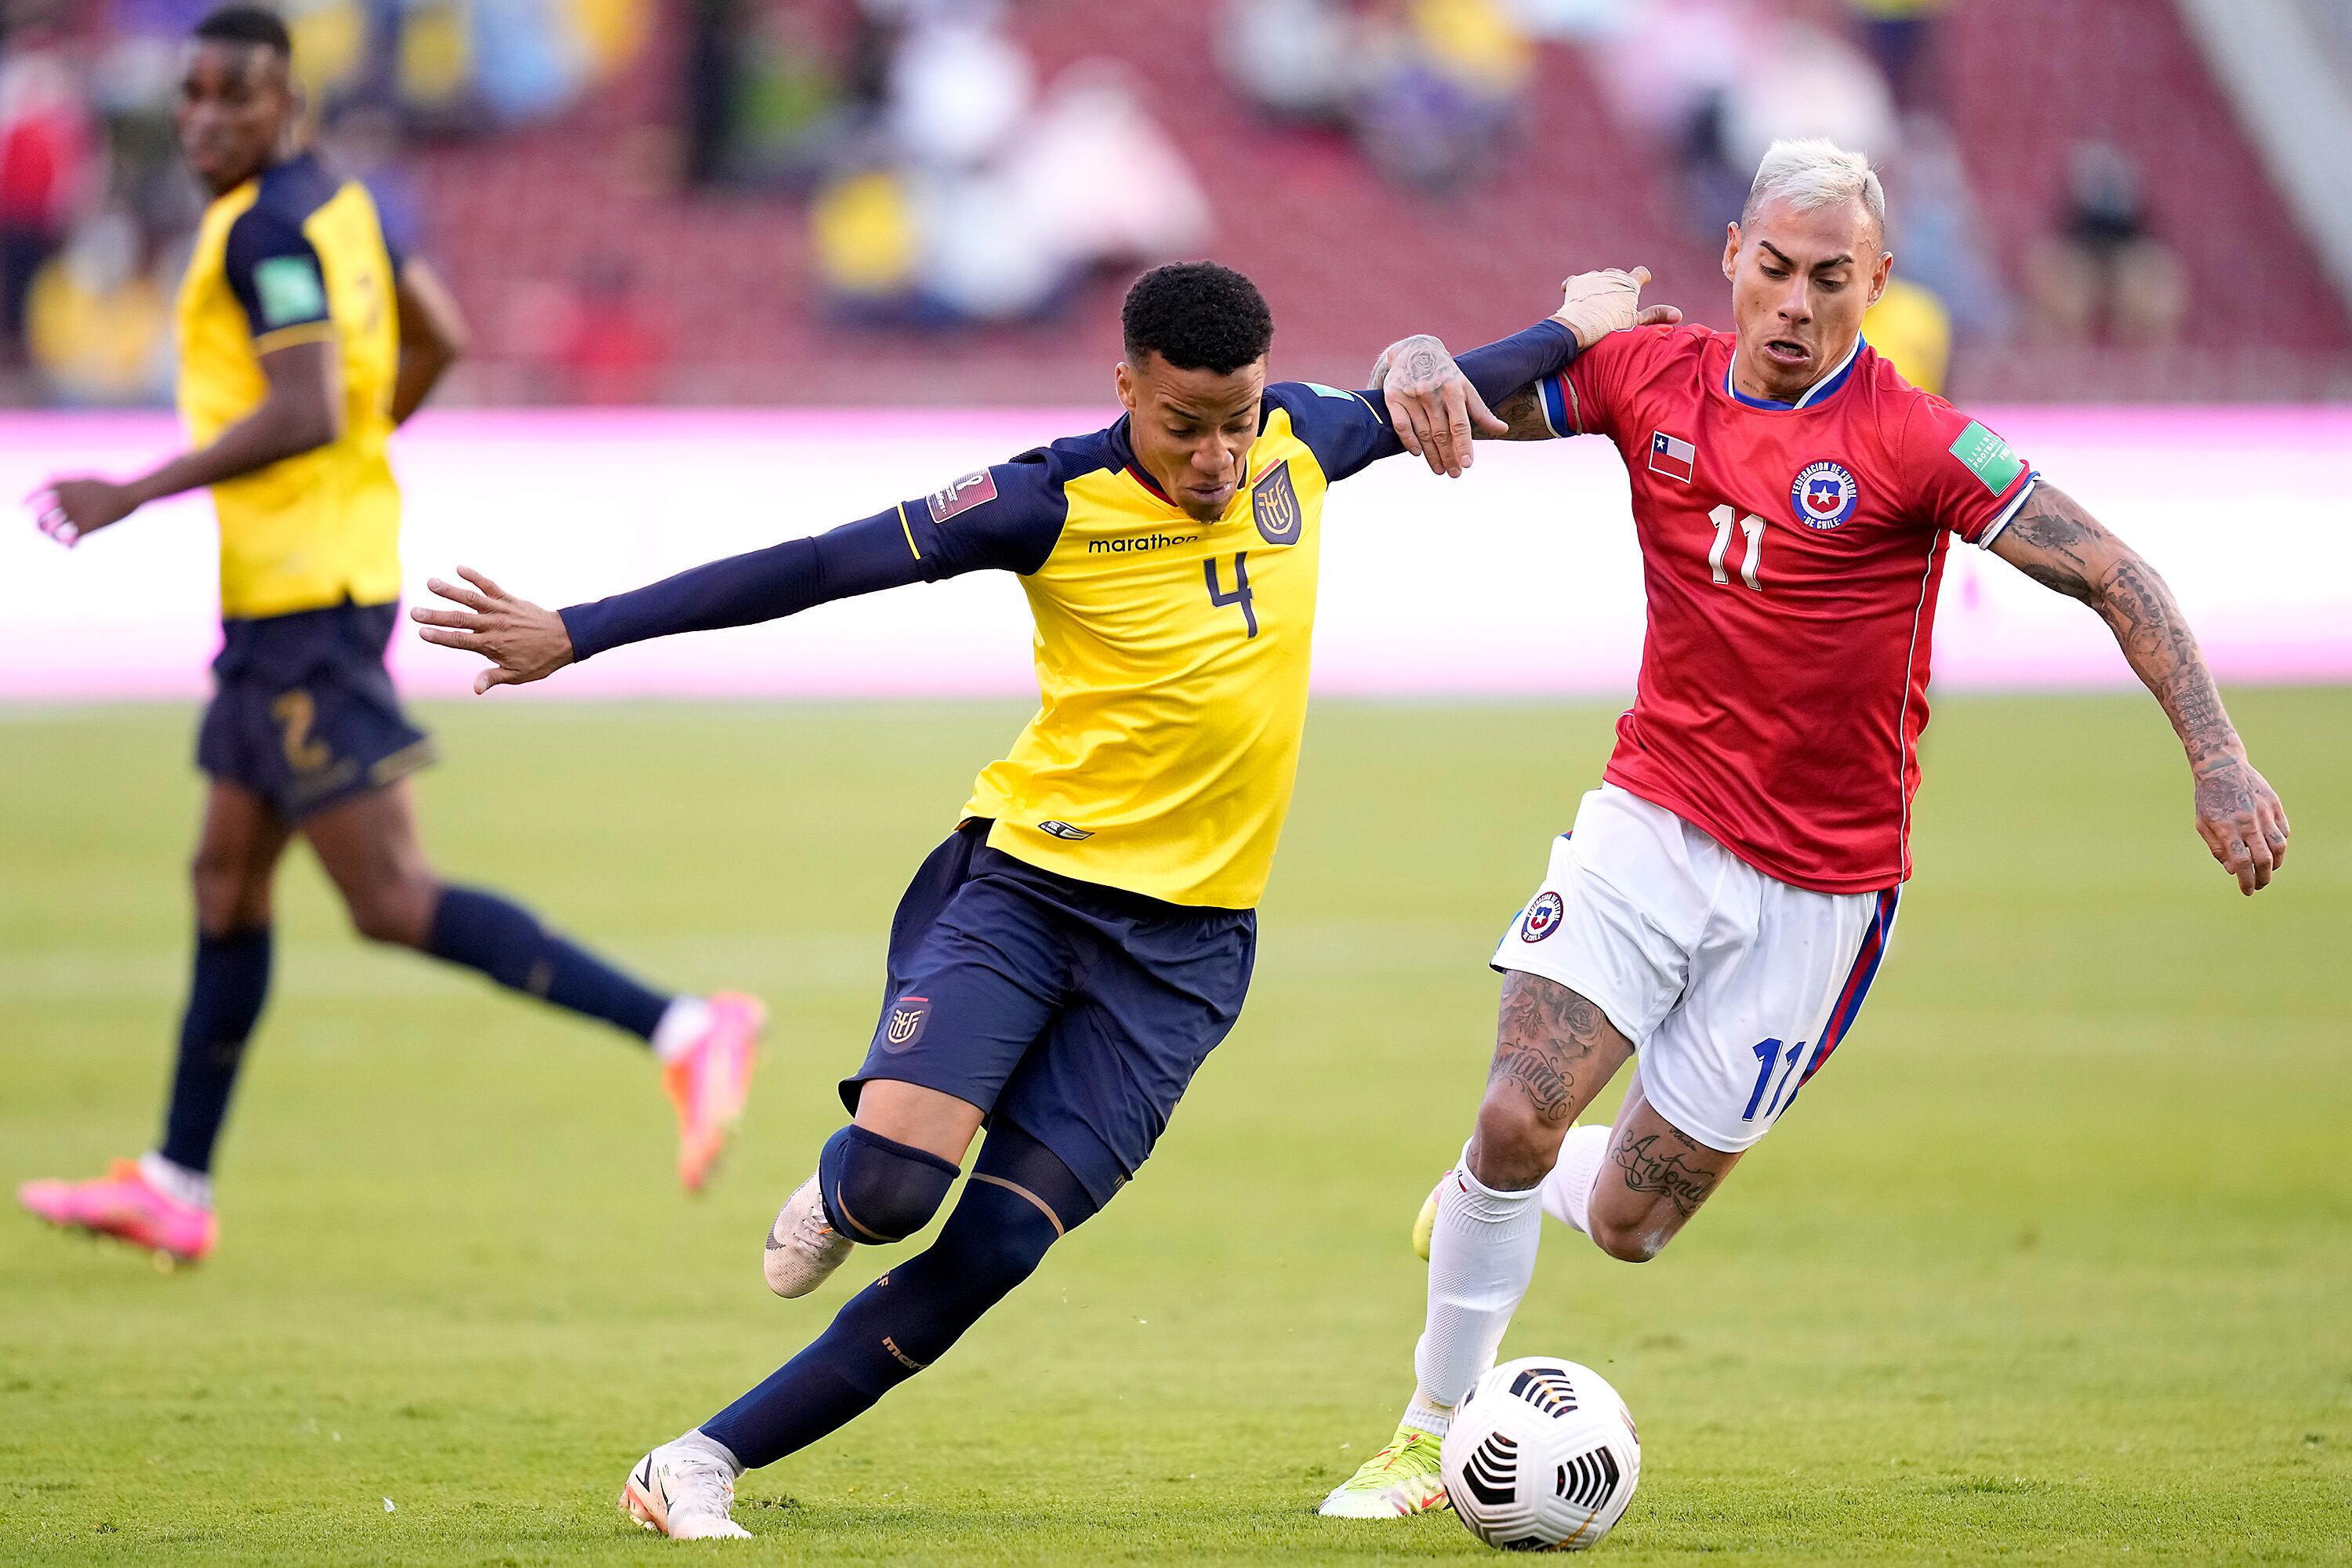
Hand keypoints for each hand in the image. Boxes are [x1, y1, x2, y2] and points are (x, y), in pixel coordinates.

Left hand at [29, 477, 140, 546]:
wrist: (128, 496)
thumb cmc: (107, 486)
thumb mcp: (84, 477)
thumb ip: (64, 479)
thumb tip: (46, 473)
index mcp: (61, 488)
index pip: (35, 495)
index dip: (28, 500)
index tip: (25, 506)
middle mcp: (62, 501)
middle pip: (39, 516)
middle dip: (40, 524)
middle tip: (45, 528)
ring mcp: (72, 514)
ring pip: (50, 530)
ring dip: (52, 536)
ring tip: (59, 538)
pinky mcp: (83, 527)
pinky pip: (67, 540)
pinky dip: (68, 545)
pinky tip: (72, 546)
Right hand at [410, 566, 574, 693]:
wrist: (564, 638)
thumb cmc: (540, 660)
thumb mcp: (517, 675)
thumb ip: (493, 678)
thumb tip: (475, 689)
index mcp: (491, 645)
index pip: (459, 641)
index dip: (439, 637)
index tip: (421, 632)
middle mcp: (493, 625)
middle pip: (458, 619)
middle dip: (435, 616)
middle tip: (413, 612)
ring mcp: (500, 610)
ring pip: (470, 599)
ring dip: (449, 590)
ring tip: (430, 583)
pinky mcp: (508, 599)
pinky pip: (490, 586)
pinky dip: (475, 576)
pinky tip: (459, 568)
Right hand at [1374, 335, 1508, 477]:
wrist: (1415, 350)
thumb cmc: (1446, 374)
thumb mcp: (1466, 387)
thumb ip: (1481, 411)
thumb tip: (1503, 429)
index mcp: (1453, 390)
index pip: (1460, 424)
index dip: (1464, 445)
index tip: (1467, 464)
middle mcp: (1432, 393)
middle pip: (1441, 433)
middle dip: (1449, 456)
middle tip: (1454, 474)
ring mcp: (1411, 395)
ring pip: (1423, 433)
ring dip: (1431, 455)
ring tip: (1439, 470)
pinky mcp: (1393, 396)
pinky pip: (1401, 425)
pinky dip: (1409, 441)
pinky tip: (1417, 454)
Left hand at [1551, 265, 1682, 351]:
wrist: (1582, 325)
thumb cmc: (1612, 326)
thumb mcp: (1636, 322)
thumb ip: (1657, 316)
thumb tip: (1679, 314)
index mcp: (1629, 282)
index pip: (1641, 272)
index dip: (1643, 277)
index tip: (1644, 280)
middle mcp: (1612, 275)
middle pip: (1618, 274)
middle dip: (1618, 283)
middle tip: (1616, 298)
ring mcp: (1593, 277)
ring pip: (1599, 277)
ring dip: (1599, 285)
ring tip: (1597, 300)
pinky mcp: (1576, 282)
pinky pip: (1576, 281)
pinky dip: (1576, 286)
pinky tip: (1571, 293)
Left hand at [2192, 752, 2288, 894]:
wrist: (2222, 766)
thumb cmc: (2208, 798)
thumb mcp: (2203, 823)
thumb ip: (2217, 848)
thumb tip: (2232, 870)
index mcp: (2226, 828)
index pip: (2241, 863)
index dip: (2246, 881)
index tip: (2247, 891)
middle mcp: (2247, 821)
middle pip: (2264, 859)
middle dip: (2264, 878)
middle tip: (2260, 885)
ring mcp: (2264, 812)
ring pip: (2279, 846)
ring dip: (2276, 863)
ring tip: (2268, 869)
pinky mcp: (2274, 804)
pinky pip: (2283, 830)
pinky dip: (2279, 844)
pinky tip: (2271, 848)